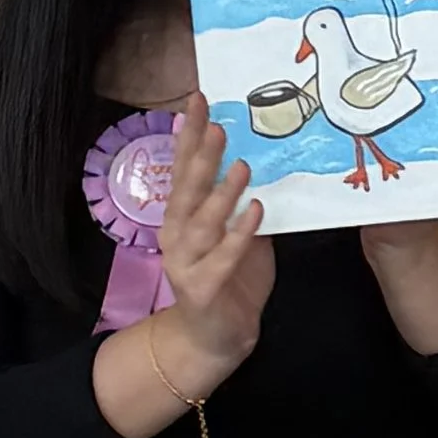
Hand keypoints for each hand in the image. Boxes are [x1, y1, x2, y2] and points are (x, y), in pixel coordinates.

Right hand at [150, 91, 274, 396]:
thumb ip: (242, 200)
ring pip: (201, 222)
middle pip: (186, 188)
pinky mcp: (201, 288)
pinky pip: (221, 259)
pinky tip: (255, 213)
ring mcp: (185, 262)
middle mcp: (177, 234)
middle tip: (217, 125)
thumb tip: (260, 156)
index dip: (189, 133)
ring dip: (221, 193)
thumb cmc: (231, 278)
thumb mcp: (240, 232)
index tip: (197, 100)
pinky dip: (238, 235)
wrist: (216, 338)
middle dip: (200, 155)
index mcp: (184, 215)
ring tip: (241, 166)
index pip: (184, 167)